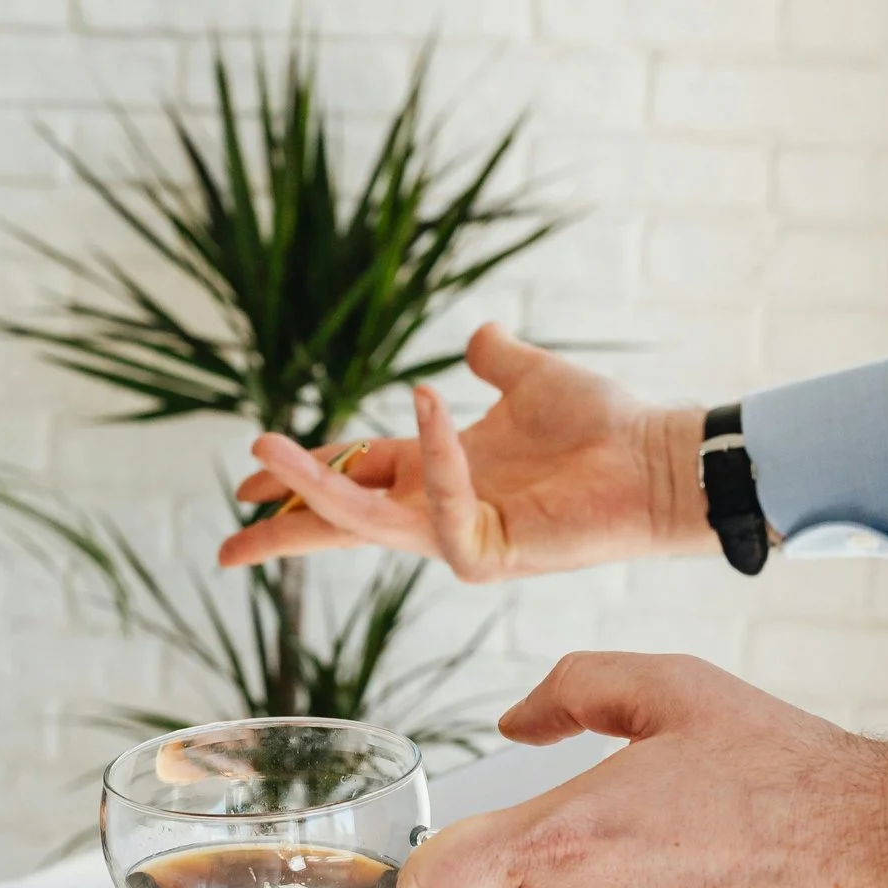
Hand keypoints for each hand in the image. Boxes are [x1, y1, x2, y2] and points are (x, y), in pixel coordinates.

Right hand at [219, 324, 712, 580]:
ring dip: (314, 494)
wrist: (660, 455)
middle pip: (342, 523)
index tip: (252, 470)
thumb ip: (497, 360)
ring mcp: (462, 536)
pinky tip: (429, 405)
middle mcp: (440, 510)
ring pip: (367, 525)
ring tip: (264, 458)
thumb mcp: (534, 377)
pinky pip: (441, 512)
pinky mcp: (492, 552)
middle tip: (227, 540)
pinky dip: (434, 458)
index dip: (305, 474)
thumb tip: (476, 336)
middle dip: (284, 529)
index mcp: (440, 472)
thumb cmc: (607, 424)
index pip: (354, 477)